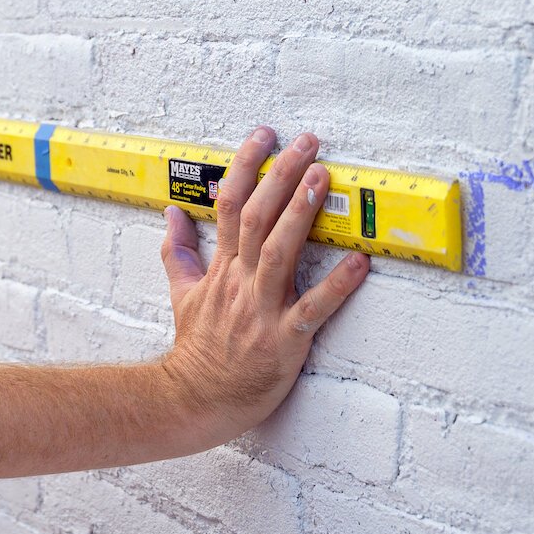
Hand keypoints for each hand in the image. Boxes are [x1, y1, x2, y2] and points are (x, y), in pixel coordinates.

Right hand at [157, 126, 370, 447]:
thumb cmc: (197, 349)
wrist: (196, 398)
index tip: (263, 136)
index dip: (245, 166)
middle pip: (256, 217)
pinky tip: (361, 263)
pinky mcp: (284, 339)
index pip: (228, 204)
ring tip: (322, 178)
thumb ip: (179, 251)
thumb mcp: (182, 293)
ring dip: (301, 213)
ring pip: (280, 252)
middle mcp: (240, 281)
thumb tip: (173, 214)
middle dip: (281, 175)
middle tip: (305, 142)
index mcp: (221, 268)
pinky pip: (314, 309)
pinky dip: (338, 286)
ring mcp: (262, 309)